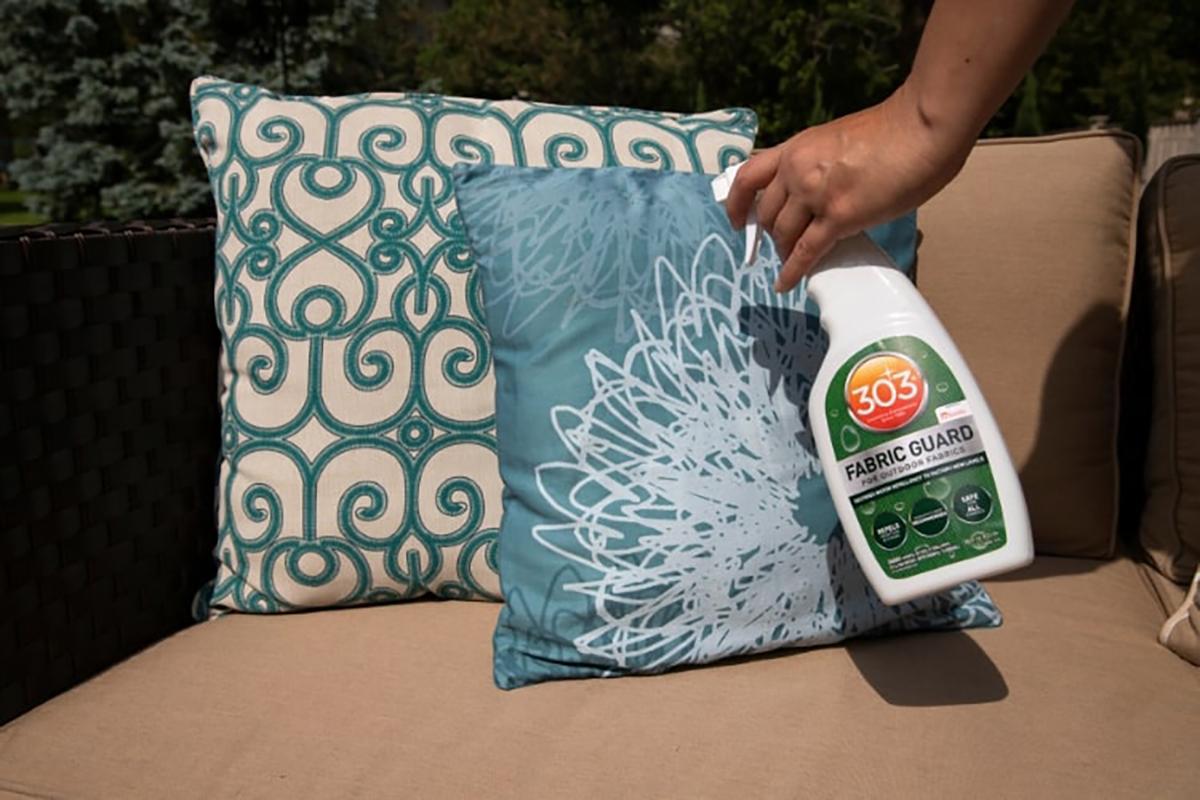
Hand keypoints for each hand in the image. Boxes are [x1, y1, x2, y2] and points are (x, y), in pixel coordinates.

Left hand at [725, 84, 972, 291]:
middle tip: (779, 246)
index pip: (748, 176)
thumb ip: (821, 162)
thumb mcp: (839, 139)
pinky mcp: (838, 217)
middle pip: (766, 213)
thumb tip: (821, 190)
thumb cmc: (896, 130)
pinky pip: (805, 252)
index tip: (736, 220)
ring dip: (784, 252)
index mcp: (797, 147)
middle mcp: (798, 170)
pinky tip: (787, 284)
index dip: (737, 204)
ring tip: (791, 262)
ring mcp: (815, 194)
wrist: (922, 128)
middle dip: (769, 234)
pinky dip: (793, 272)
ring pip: (782, 234)